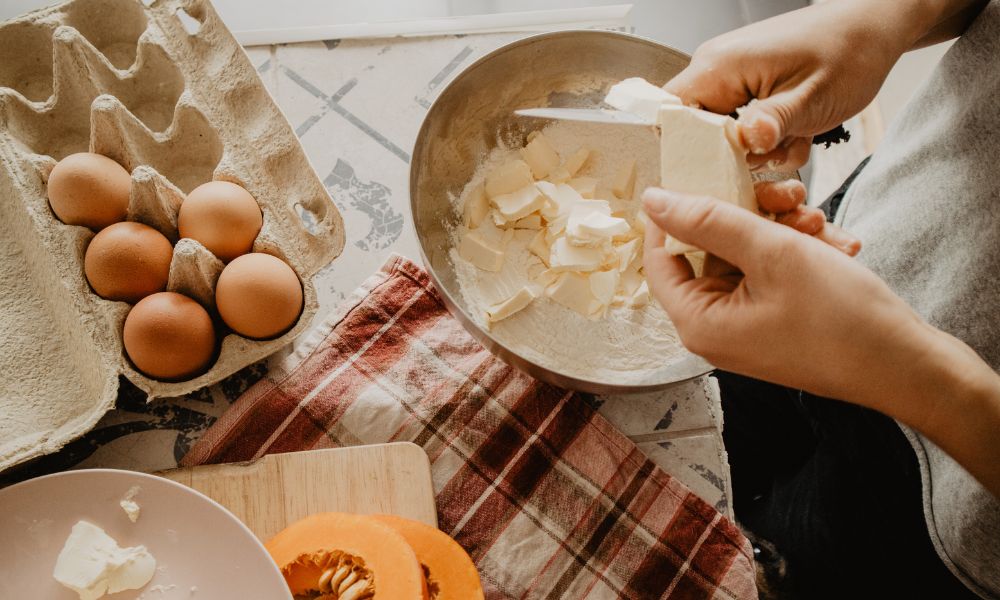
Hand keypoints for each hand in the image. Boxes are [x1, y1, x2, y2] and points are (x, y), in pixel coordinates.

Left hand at [642, 187, 921, 404]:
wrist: (906, 365)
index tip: (700, 177)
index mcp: (698, 322)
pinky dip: (794, 252)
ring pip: (743, 257)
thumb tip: (655, 201)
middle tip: (784, 197)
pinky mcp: (772, 320)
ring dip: (778, 230)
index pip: (659, 258)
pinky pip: (768, 274)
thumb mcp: (771, 252)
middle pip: (705, 253)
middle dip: (745, 217)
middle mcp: (713, 328)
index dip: (675, 213)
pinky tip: (831, 241)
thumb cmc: (840, 318)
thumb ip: (709, 221)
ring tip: (816, 220)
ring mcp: (744, 325)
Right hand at [664, 0, 953, 170]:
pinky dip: (768, 139)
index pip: (671, 114)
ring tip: (794, 140)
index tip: (719, 170)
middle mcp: (717, 67)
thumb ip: (772, 122)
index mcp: (721, 65)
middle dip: (731, 155)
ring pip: (721, 133)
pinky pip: (741, 125)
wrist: (874, 27)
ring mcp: (732, 76)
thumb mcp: (812, 97)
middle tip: (773, 154)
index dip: (686, 150)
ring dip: (756, 150)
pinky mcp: (748, 85)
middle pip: (695, 130)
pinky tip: (796, 133)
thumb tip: (742, 142)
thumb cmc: (849, 50)